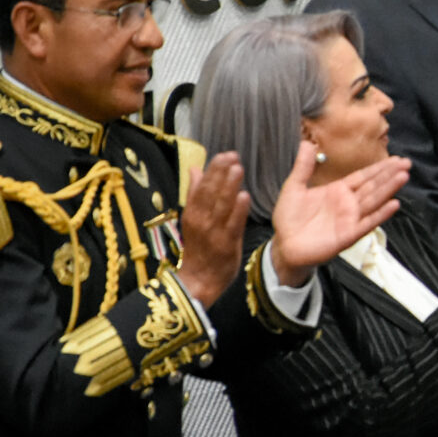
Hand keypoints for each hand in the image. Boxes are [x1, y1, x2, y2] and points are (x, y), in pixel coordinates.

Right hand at [175, 150, 249, 310]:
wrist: (198, 281)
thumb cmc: (199, 249)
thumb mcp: (193, 219)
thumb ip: (195, 194)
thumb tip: (195, 169)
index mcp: (193, 213)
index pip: (202, 187)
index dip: (213, 170)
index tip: (223, 154)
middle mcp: (201, 220)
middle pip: (210, 193)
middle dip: (221, 173)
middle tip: (232, 155)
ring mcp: (213, 232)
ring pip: (221, 206)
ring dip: (229, 186)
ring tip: (238, 168)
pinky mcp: (226, 245)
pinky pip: (232, 225)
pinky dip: (238, 211)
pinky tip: (244, 196)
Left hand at [266, 143, 407, 285]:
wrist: (284, 244)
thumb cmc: (289, 218)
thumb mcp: (294, 187)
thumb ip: (303, 166)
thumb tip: (307, 143)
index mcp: (338, 191)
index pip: (363, 176)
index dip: (379, 168)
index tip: (395, 158)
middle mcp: (348, 204)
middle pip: (373, 186)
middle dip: (390, 174)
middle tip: (407, 163)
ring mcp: (350, 219)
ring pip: (374, 201)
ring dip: (389, 189)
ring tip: (404, 176)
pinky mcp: (349, 234)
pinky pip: (367, 223)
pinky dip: (381, 214)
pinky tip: (394, 204)